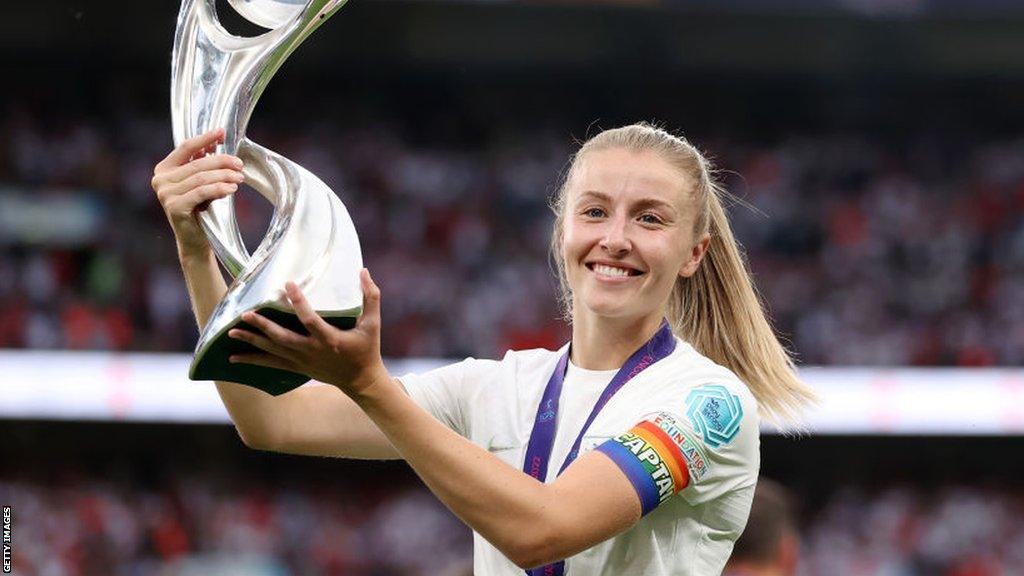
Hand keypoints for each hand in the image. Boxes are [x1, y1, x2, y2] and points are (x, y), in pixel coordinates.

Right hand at [151, 128, 244, 255]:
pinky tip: (232, 189)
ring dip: (224, 175)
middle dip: (222, 161)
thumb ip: (203, 164)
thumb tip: (216, 142)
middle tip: (239, 164)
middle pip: (197, 163)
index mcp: (164, 169)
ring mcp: (165, 194)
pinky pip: (202, 192)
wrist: (194, 240)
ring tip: (240, 178)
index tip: (222, 132)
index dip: (205, 138)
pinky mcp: (174, 207)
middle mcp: (160, 180)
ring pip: (201, 177)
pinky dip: (219, 188)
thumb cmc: (199, 209)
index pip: (186, 147)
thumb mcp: (200, 183)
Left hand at [227, 269, 389, 396]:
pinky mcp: (298, 368)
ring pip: (273, 351)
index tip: (288, 284)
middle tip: (245, 314)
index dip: (298, 302)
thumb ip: (371, 297)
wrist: (361, 381)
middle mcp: (312, 351)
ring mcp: (302, 361)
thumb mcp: (373, 324)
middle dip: (263, 326)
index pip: (310, 319)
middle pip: (283, 338)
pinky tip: (234, 357)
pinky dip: (253, 361)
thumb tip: (364, 271)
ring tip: (231, 331)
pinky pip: (271, 364)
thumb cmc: (367, 350)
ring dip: (252, 341)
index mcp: (330, 339)